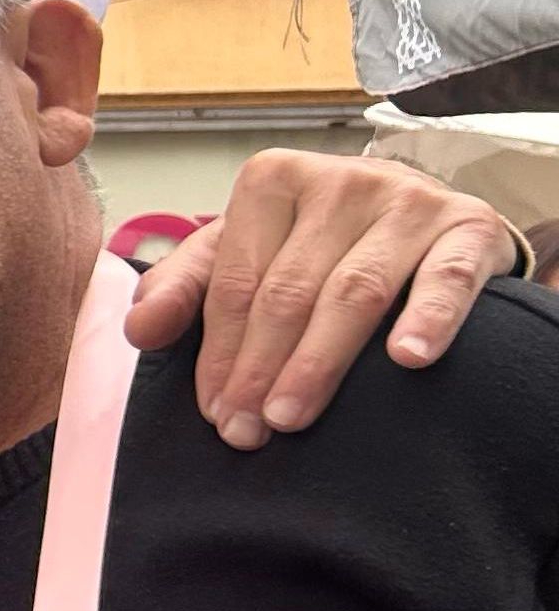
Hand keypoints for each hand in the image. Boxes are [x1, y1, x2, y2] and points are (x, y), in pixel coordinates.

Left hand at [129, 148, 517, 446]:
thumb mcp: (244, 252)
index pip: (236, 282)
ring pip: (355, 291)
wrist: (422, 217)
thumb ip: (186, 288)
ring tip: (291, 415)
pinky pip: (448, 277)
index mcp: (272, 180)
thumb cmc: (317, 243)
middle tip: (247, 430)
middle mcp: (341, 181)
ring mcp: (409, 200)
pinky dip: (428, 318)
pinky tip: (407, 359)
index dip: (220, 353)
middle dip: (260, 368)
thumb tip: (139, 329)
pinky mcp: (470, 225)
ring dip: (320, 361)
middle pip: (289, 291)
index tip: (214, 413)